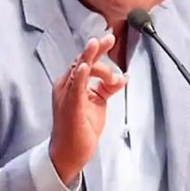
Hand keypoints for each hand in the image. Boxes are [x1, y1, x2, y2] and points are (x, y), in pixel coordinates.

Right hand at [49, 34, 127, 184]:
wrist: (69, 153)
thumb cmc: (80, 128)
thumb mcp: (98, 103)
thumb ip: (107, 88)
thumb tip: (123, 77)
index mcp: (72, 84)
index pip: (86, 62)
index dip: (98, 50)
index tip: (110, 39)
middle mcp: (66, 86)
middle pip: (82, 61)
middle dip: (97, 48)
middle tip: (109, 37)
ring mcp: (66, 96)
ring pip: (79, 69)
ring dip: (91, 56)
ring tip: (100, 44)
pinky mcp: (70, 106)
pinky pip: (75, 88)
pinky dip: (81, 75)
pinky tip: (86, 66)